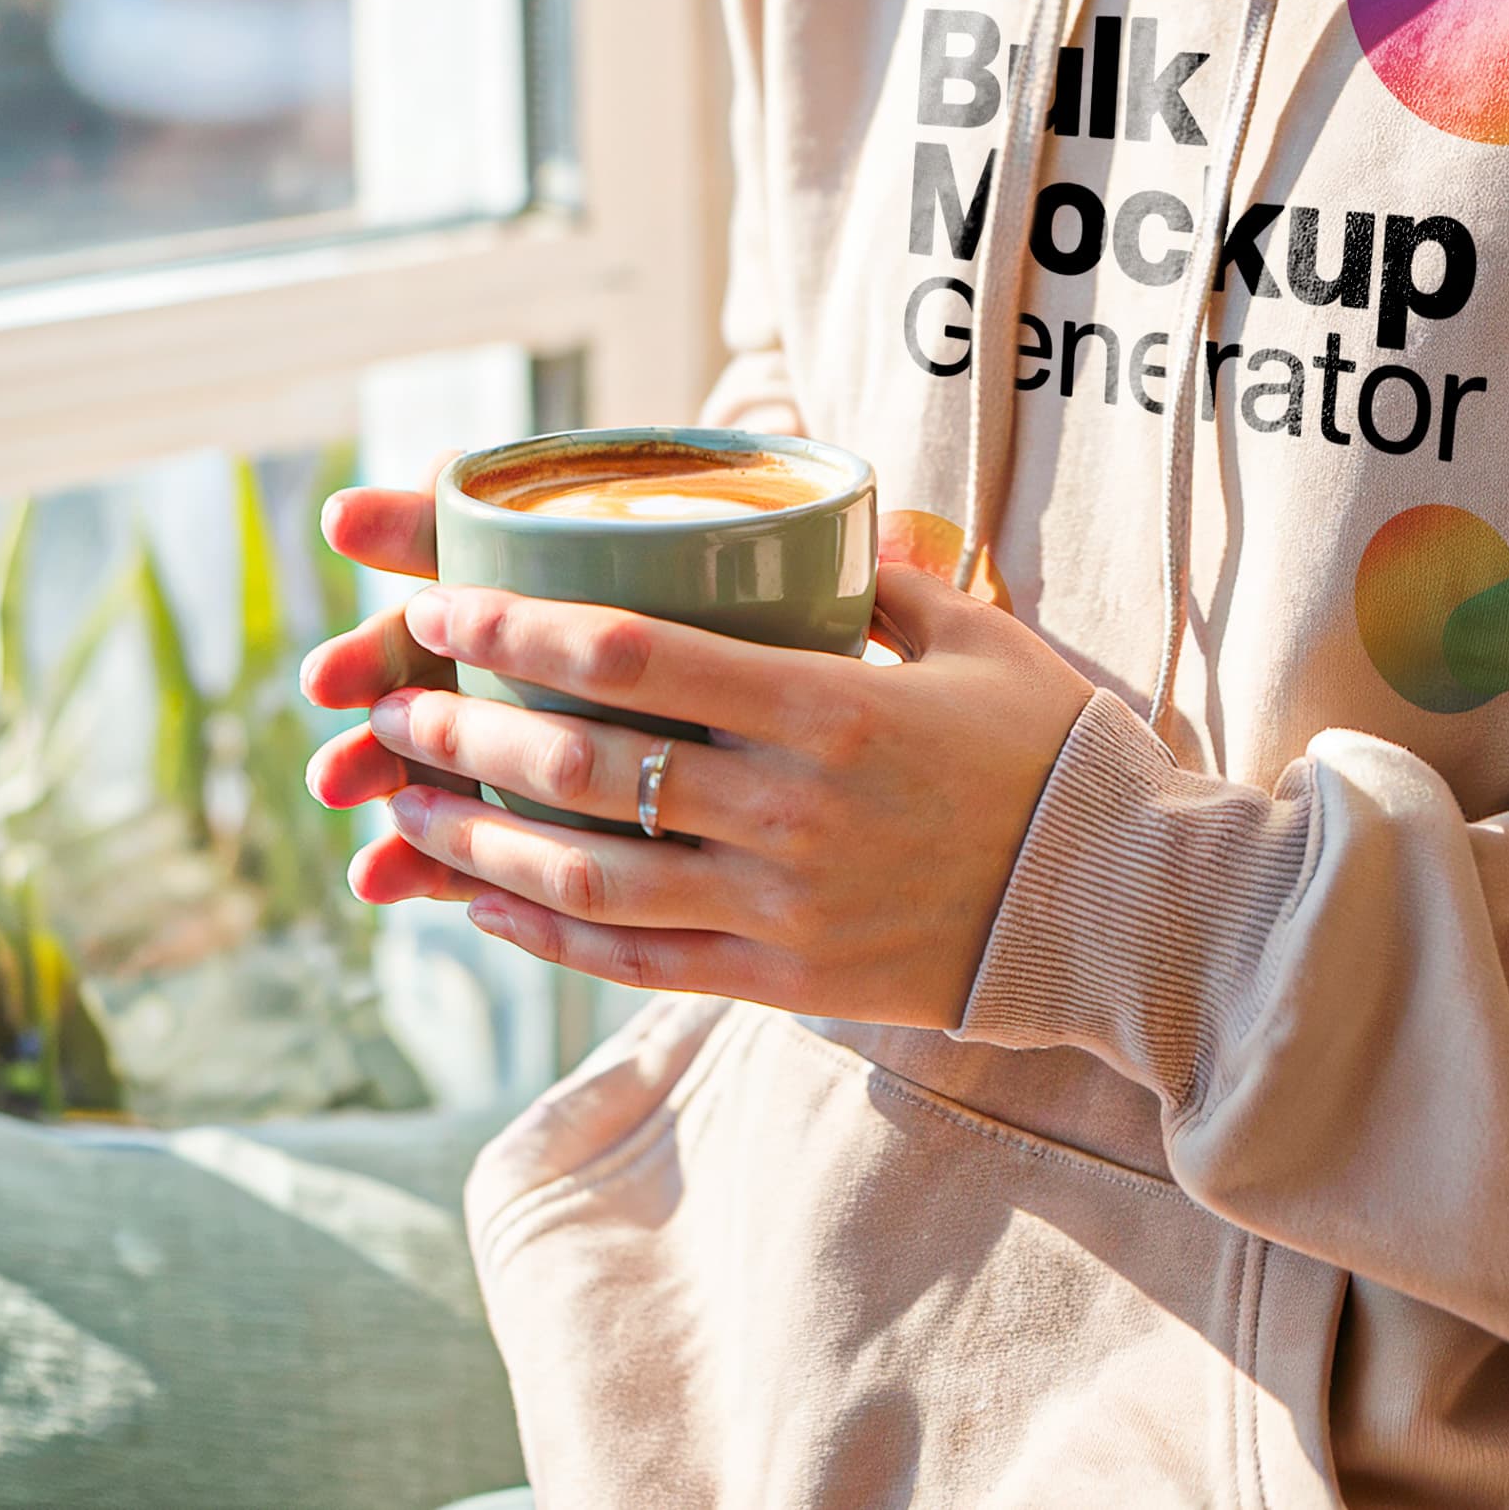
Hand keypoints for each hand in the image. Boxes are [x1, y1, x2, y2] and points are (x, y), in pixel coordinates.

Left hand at [304, 534, 1094, 1029]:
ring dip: (477, 838)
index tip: (443, 604)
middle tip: (386, 698)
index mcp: (831, 710)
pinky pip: (638, 962)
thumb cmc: (1059, 756)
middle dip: (466, 728)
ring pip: (587, 876)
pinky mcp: (785, 982)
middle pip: (584, 767)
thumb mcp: (981, 639)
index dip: (521, 630)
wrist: (1123, 912)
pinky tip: (482, 906)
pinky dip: (546, 935)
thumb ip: (885, 582)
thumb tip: (820, 526)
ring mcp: (781, 908)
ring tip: (404, 802)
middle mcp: (789, 812)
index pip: (637, 659)